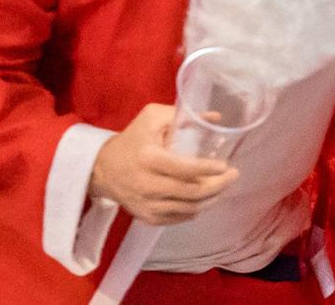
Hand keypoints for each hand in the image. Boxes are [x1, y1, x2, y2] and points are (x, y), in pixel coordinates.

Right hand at [87, 103, 238, 226]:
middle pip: (191, 192)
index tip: (225, 165)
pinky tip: (204, 199)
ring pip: (188, 208)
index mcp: (149, 158)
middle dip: (218, 185)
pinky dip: (195, 210)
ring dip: (211, 199)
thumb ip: (183, 116)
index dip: (208, 170)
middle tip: (232, 175)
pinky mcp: (146, 217)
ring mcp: (146, 204)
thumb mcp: (152, 117)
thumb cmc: (132, 139)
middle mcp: (147, 184)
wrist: (102, 169)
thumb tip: (216, 117)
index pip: (185, 169)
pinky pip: (178, 218)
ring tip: (222, 186)